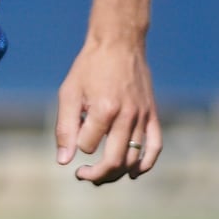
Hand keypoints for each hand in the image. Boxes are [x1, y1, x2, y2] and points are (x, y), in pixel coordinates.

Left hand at [54, 33, 160, 183]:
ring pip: (133, 158)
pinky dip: (146, 163)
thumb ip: (65, 128)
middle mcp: (127, 116)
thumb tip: (64, 161)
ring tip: (100, 174)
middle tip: (82, 175)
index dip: (76, 147)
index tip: (71, 138)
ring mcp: (143, 116)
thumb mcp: (69, 93)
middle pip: (114, 161)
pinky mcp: (152, 114)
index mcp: (104, 110)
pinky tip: (134, 173)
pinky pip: (155, 146)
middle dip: (96, 174)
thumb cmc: (89, 67)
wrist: (118, 43)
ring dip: (116, 173)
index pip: (88, 146)